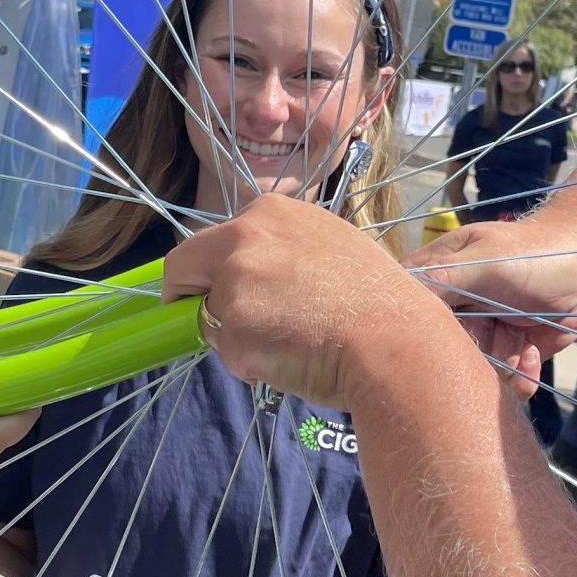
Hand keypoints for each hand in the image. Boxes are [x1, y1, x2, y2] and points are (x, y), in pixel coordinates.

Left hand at [163, 195, 460, 408]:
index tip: (216, 290)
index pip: (211, 239)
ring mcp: (235, 280)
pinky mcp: (233, 326)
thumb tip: (256, 274)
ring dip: (235, 337)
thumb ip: (283, 250)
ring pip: (208, 316)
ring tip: (289, 345)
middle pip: (183, 267)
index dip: (211, 271)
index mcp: (268, 211)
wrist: (393, 339)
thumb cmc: (374, 299)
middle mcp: (243, 236)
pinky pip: (227, 353)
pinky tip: (292, 360)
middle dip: (191, 298)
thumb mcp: (327, 245)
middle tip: (221, 323)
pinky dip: (250, 364)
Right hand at [403, 215, 576, 393]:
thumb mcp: (488, 260)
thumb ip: (444, 276)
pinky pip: (505, 379)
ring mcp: (483, 331)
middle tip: (492, 340)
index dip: (414, 331)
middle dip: (469, 355)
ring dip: (499, 367)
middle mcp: (456, 308)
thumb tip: (400, 292)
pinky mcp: (510, 351)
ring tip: (522, 346)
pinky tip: (532, 353)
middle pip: (442, 350)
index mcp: (439, 276)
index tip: (436, 341)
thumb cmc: (536, 252)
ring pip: (475, 370)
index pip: (409, 309)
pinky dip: (520, 377)